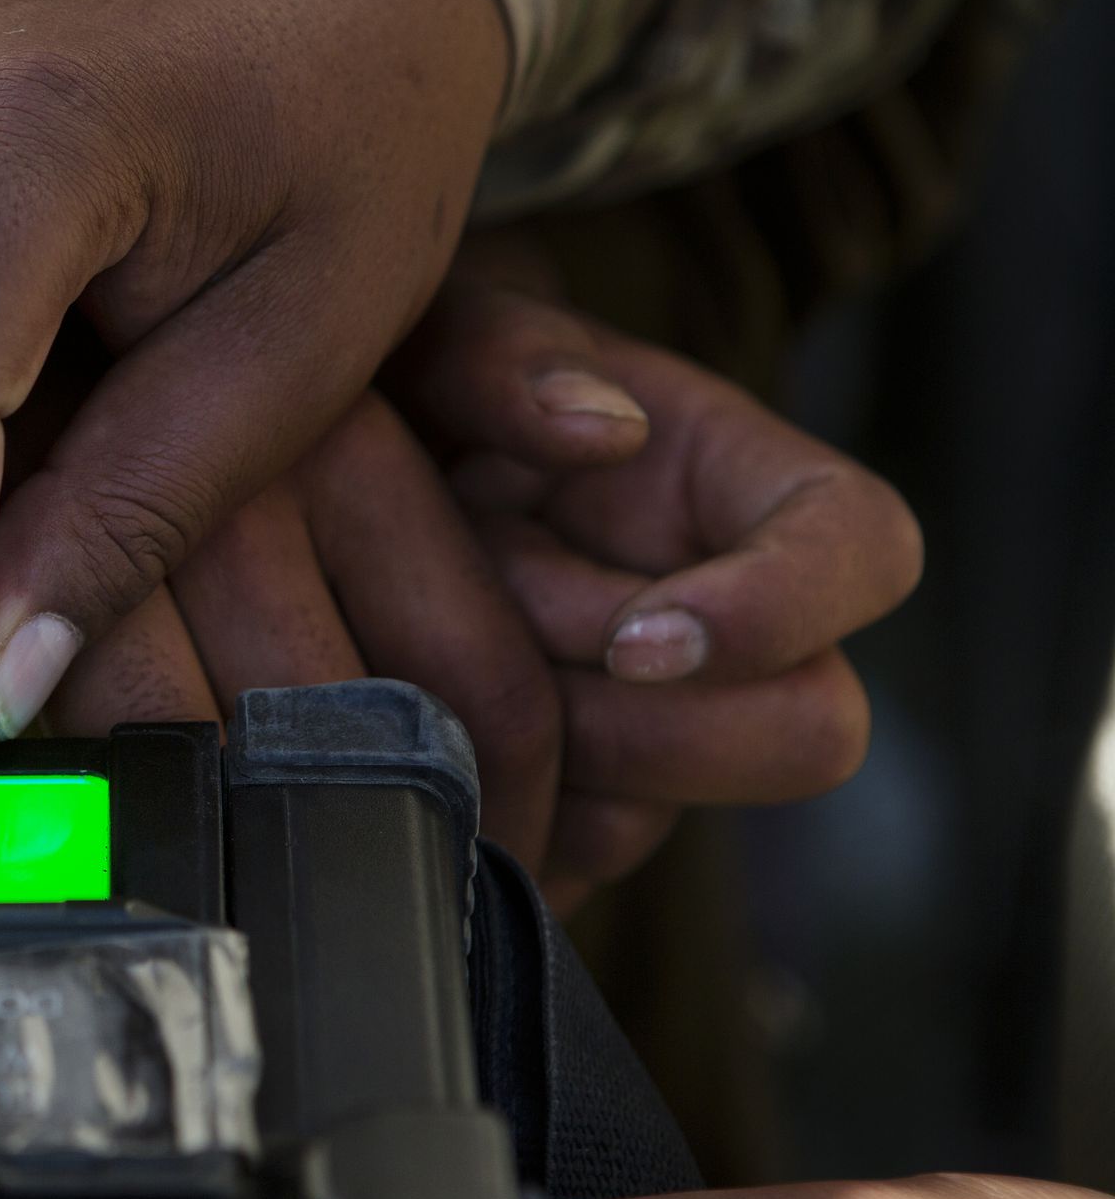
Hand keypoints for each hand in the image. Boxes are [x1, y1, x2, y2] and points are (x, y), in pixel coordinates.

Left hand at [387, 273, 923, 903]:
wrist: (331, 487)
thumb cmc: (407, 395)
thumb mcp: (439, 341)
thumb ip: (505, 357)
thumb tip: (608, 425)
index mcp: (741, 486)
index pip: (866, 550)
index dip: (780, 610)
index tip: (639, 637)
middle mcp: (734, 622)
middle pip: (805, 733)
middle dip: (646, 718)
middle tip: (506, 646)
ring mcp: (666, 727)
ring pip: (665, 811)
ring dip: (539, 751)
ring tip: (434, 657)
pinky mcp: (584, 806)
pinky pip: (570, 858)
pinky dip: (491, 808)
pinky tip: (419, 726)